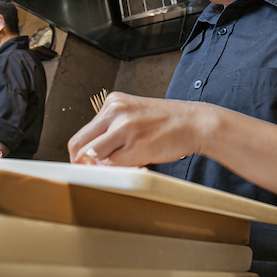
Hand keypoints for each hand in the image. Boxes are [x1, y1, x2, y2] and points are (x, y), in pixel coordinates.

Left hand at [67, 92, 205, 166]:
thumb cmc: (167, 122)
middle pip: (80, 145)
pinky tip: (136, 164)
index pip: (82, 133)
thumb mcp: (134, 115)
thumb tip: (92, 158)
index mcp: (113, 103)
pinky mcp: (137, 146)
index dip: (80, 155)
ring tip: (121, 166)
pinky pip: (114, 166)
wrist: (196, 122)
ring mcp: (126, 128)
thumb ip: (112, 131)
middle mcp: (116, 112)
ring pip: (94, 158)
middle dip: (82, 164)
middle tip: (94, 173)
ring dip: (102, 168)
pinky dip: (120, 172)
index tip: (85, 165)